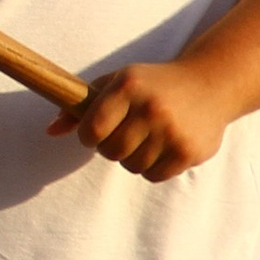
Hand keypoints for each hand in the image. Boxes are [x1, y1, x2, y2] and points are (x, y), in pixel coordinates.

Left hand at [50, 60, 231, 181]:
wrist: (210, 84)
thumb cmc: (152, 84)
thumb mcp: (116, 82)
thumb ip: (81, 105)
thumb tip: (50, 131)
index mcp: (127, 86)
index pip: (91, 129)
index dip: (88, 135)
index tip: (96, 131)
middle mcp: (150, 108)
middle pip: (111, 151)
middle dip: (110, 148)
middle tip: (122, 135)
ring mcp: (172, 131)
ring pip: (132, 166)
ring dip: (132, 157)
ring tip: (145, 138)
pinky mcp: (189, 152)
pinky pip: (154, 176)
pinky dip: (152, 167)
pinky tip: (161, 146)